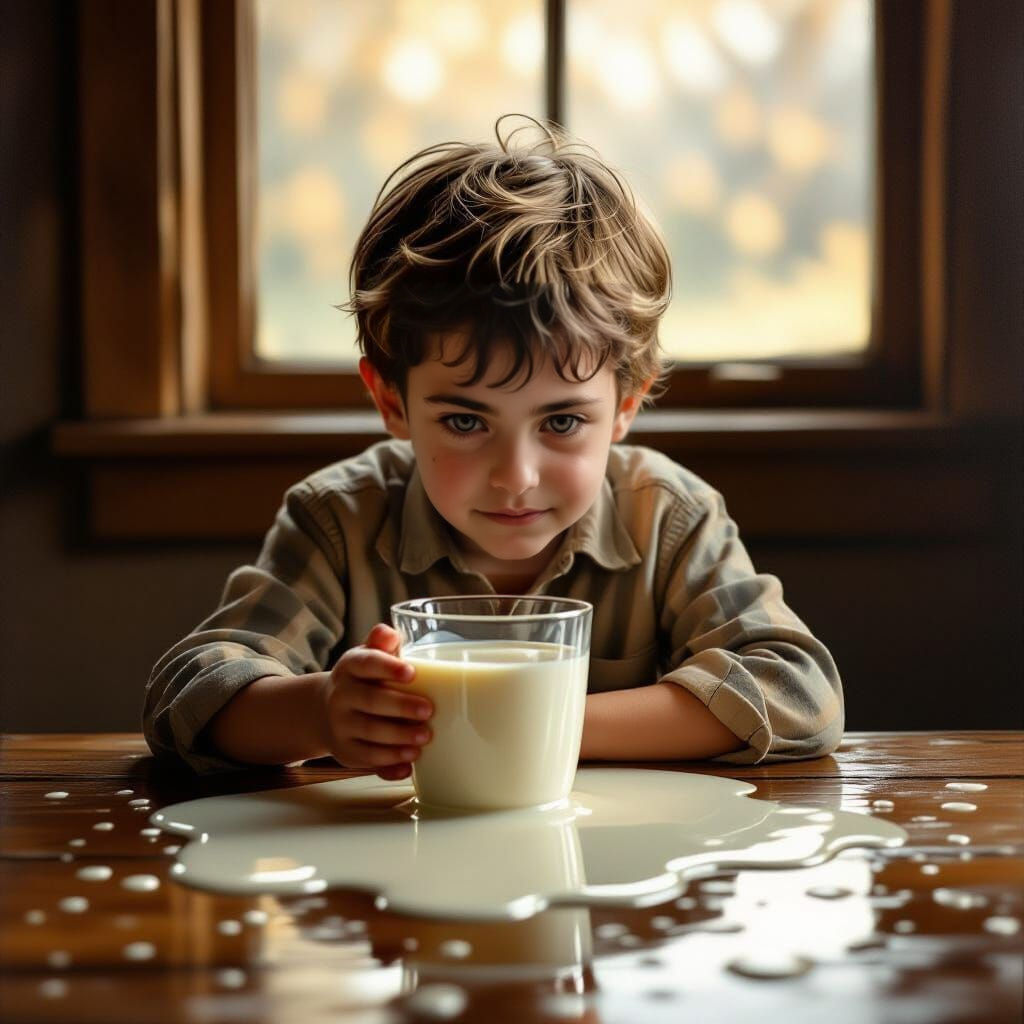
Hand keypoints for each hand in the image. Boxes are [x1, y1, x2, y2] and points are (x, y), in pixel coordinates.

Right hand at [321, 624, 432, 780]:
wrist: (325, 710)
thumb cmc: (362, 679)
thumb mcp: (368, 655)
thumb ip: (382, 643)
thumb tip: (389, 633)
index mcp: (349, 667)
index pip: (365, 663)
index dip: (387, 667)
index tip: (412, 672)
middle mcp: (341, 696)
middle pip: (370, 701)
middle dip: (401, 707)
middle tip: (428, 710)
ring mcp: (341, 726)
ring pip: (369, 733)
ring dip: (399, 738)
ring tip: (424, 737)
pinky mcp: (346, 752)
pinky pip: (367, 761)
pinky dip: (389, 765)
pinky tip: (409, 765)